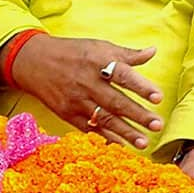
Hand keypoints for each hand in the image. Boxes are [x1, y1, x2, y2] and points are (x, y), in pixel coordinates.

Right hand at [10, 35, 163, 148]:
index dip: (142, 87)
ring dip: (125, 132)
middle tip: (157, 125)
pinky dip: (105, 138)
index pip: (124, 76)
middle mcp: (88, 84)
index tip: (158, 98)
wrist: (34, 62)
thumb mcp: (100, 47)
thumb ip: (127, 54)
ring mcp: (77, 101)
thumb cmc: (74, 53)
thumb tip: (153, 51)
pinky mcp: (67, 114)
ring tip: (144, 142)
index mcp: (99, 63)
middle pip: (116, 102)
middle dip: (138, 115)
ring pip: (104, 119)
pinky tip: (121, 146)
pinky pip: (89, 128)